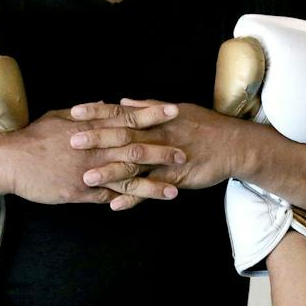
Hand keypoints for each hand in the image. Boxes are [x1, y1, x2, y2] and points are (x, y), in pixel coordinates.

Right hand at [0, 103, 185, 206]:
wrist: (9, 162)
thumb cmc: (33, 138)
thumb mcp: (59, 117)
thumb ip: (86, 112)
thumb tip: (106, 103)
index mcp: (90, 127)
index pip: (127, 118)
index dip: (152, 114)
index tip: (174, 110)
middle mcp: (93, 149)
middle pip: (134, 149)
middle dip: (162, 151)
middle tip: (185, 152)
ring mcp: (88, 172)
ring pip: (126, 178)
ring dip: (152, 184)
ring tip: (175, 189)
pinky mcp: (79, 192)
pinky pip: (107, 196)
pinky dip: (126, 200)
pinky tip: (145, 205)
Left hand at [69, 99, 253, 210]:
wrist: (234, 145)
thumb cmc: (205, 127)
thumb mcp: (176, 110)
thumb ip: (147, 107)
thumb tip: (124, 100)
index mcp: (154, 118)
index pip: (120, 112)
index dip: (97, 112)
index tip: (73, 113)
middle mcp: (158, 134)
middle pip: (123, 135)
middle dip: (97, 139)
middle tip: (72, 142)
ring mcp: (166, 157)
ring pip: (135, 163)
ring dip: (111, 171)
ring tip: (88, 178)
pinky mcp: (176, 177)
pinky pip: (151, 188)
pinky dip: (134, 197)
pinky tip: (116, 205)